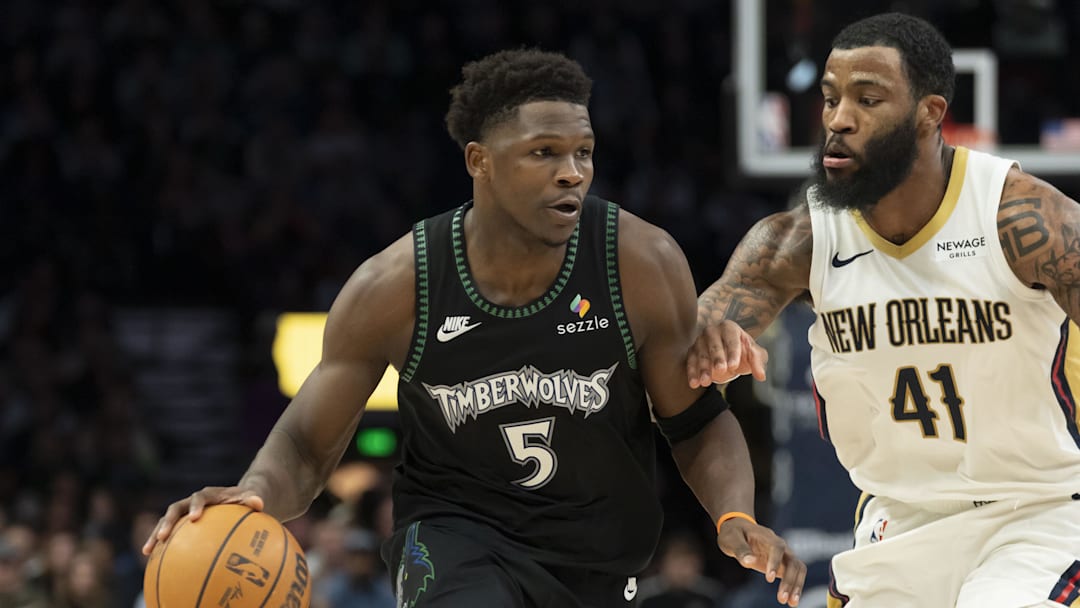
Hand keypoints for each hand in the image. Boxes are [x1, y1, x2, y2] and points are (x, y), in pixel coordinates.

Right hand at [141, 486, 263, 555]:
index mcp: (208, 494)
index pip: (199, 498)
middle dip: (168, 522)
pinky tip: (151, 561)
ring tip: (147, 551)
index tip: (195, 518)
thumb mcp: (250, 498)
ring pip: (165, 521)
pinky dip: (160, 544)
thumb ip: (252, 499)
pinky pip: (168, 534)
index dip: (196, 506)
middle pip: (175, 509)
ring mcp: (184, 512)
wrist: (234, 500)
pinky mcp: (180, 523)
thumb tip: (259, 503)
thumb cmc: (243, 500)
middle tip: (162, 537)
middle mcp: (191, 501)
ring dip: (156, 534)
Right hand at [687, 319, 767, 387]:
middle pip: (714, 344)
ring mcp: (700, 340)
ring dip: (703, 368)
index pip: (731, 339)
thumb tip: (761, 376)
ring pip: (701, 354)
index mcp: (729, 328)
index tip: (734, 366)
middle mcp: (713, 331)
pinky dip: (692, 373)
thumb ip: (758, 363)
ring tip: (706, 382)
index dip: (733, 352)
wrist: (728, 355)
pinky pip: (690, 361)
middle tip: (720, 370)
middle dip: (717, 358)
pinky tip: (694, 384)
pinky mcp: (692, 351)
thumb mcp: (753, 356)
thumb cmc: (742, 352)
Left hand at [717, 518, 805, 606]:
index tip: (769, 578)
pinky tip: (791, 601)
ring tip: (791, 603)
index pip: (777, 547)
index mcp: (767, 536)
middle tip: (781, 598)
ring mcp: (783, 555)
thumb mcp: (731, 539)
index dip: (775, 562)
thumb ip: (741, 550)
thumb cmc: (734, 533)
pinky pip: (794, 575)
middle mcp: (780, 545)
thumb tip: (749, 561)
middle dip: (789, 580)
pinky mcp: (783, 564)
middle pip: (792, 561)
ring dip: (796, 586)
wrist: (739, 529)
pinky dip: (795, 587)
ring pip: (798, 569)